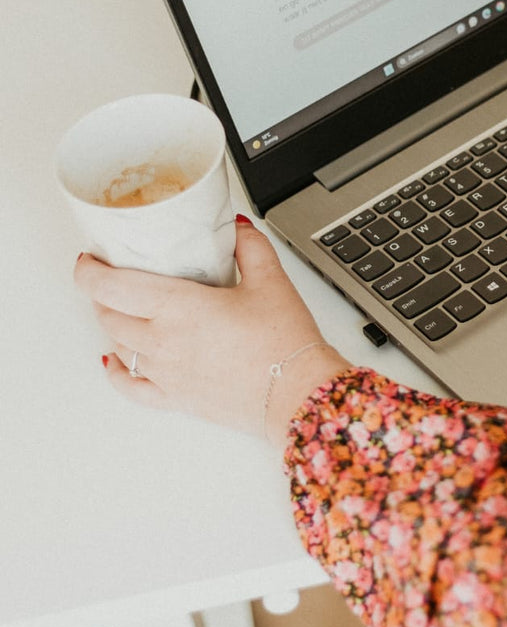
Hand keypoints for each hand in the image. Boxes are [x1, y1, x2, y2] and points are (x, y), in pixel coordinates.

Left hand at [74, 218, 351, 441]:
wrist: (298, 393)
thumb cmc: (285, 343)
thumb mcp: (271, 279)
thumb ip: (249, 246)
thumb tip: (237, 228)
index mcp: (178, 307)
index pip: (111, 286)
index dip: (89, 270)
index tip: (88, 259)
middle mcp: (163, 341)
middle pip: (109, 314)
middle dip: (103, 292)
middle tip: (110, 277)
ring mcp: (165, 373)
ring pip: (118, 345)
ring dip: (113, 324)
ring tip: (121, 308)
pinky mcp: (176, 398)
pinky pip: (131, 387)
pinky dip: (117, 372)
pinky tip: (113, 362)